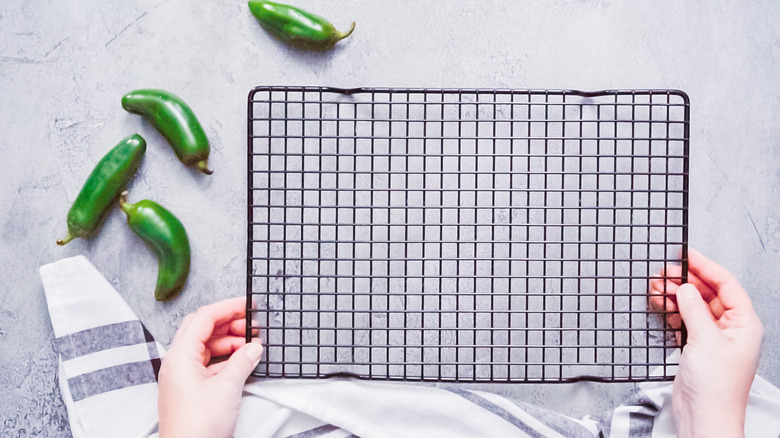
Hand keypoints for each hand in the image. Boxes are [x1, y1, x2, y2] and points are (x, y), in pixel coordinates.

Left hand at [158, 297, 262, 437]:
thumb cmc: (198, 428)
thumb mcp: (228, 388)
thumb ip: (242, 361)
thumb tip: (253, 347)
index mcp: (180, 356)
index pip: (204, 318)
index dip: (228, 307)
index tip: (248, 304)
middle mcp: (177, 363)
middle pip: (202, 329)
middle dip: (229, 322)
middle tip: (253, 323)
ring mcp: (181, 376)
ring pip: (205, 346)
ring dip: (228, 340)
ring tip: (252, 342)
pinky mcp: (189, 389)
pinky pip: (207, 363)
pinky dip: (225, 358)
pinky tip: (242, 360)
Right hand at [650, 249, 762, 437]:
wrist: (705, 418)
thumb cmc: (716, 388)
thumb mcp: (705, 341)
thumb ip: (694, 310)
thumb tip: (685, 288)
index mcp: (744, 324)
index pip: (726, 284)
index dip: (706, 266)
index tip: (687, 254)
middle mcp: (731, 329)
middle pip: (709, 293)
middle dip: (687, 280)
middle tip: (664, 270)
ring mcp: (713, 338)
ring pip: (694, 306)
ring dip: (676, 294)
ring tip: (657, 285)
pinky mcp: (696, 347)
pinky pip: (684, 320)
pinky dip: (671, 310)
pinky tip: (660, 302)